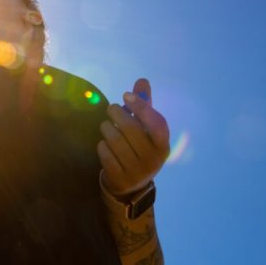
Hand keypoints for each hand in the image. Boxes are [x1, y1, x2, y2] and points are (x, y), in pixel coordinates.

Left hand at [97, 78, 170, 197]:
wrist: (131, 184)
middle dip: (117, 114)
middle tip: (112, 109)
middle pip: (131, 129)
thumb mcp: (145, 129)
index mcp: (163, 145)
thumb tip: (142, 80)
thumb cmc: (138, 147)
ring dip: (107, 128)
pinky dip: (102, 145)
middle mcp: (154, 159)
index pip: (156, 123)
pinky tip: (105, 144)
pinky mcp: (120, 178)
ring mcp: (137, 171)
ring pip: (115, 140)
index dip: (141, 107)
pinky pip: (105, 153)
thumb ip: (144, 105)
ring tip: (106, 126)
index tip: (125, 95)